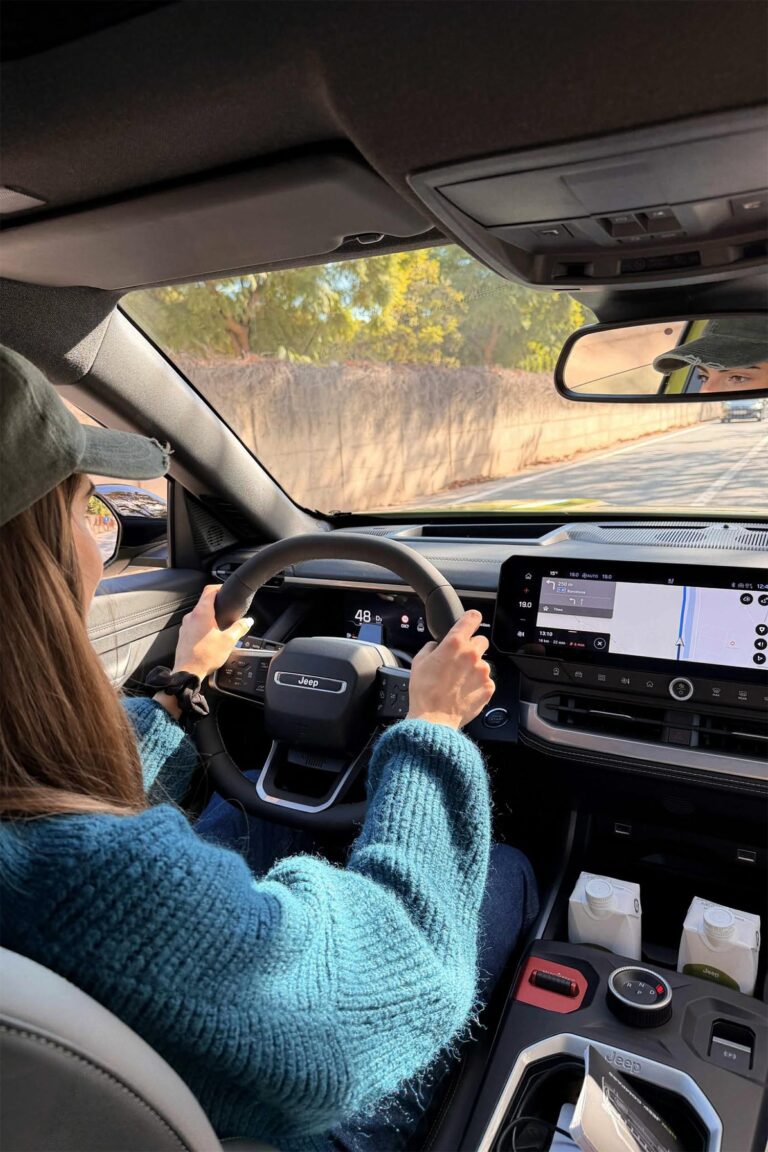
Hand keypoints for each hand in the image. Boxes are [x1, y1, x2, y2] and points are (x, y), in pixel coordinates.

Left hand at [172, 585, 252, 681]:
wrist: (187, 672)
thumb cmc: (205, 656)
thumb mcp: (228, 641)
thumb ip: (239, 628)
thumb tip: (248, 621)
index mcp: (202, 613)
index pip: (209, 590)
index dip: (219, 587)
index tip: (225, 590)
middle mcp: (191, 617)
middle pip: (204, 603)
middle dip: (216, 605)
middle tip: (227, 610)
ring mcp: (185, 626)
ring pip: (199, 615)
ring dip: (209, 617)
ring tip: (220, 626)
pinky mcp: (183, 636)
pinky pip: (194, 625)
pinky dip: (203, 627)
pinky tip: (210, 637)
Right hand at [407, 610, 493, 729]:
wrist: (433, 718)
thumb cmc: (424, 692)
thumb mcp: (419, 662)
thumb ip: (431, 647)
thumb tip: (436, 646)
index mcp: (454, 644)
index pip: (472, 618)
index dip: (472, 619)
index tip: (472, 621)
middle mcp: (472, 654)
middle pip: (481, 641)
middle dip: (473, 648)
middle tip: (461, 661)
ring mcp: (482, 671)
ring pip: (483, 663)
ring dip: (474, 669)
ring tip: (458, 683)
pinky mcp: (488, 687)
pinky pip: (486, 681)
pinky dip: (478, 685)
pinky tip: (464, 692)